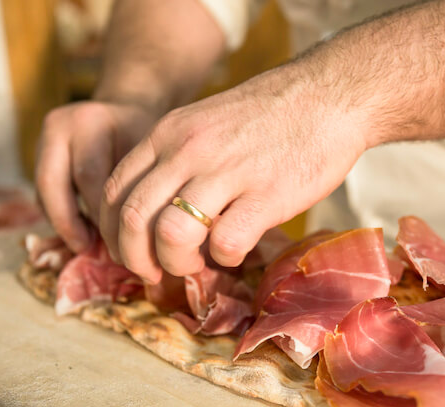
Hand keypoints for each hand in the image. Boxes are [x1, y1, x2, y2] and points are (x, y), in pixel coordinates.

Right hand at [35, 101, 154, 251]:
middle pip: (53, 184)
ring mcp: (43, 138)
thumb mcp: (147, 151)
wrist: (126, 109)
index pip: (89, 177)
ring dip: (62, 221)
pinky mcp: (38, 154)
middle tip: (87, 248)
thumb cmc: (143, 135)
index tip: (115, 241)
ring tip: (83, 245)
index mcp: (90, 122)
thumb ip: (135, 185)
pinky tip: (80, 230)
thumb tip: (136, 237)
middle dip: (69, 222)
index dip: (99, 214)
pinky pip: (43, 192)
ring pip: (43, 191)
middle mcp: (60, 127)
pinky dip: (60, 214)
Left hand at [98, 67, 366, 281]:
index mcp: (168, 134)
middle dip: (137, 259)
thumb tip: (159, 211)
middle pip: (133, 219)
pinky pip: (225, 243)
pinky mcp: (266, 195)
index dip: (116, 233)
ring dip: (178, 263)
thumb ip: (177, 160)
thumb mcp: (206, 123)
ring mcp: (226, 172)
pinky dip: (225, 259)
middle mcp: (188, 150)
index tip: (134, 252)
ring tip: (198, 264)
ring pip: (171, 235)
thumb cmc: (270, 116)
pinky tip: (237, 250)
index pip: (114, 192)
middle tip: (157, 272)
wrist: (330, 95)